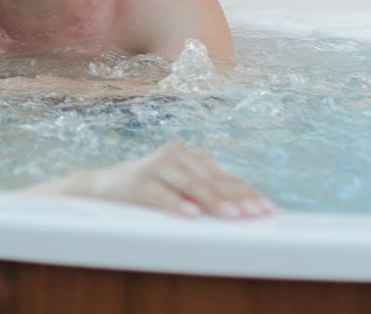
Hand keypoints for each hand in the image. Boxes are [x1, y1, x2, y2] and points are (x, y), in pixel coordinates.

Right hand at [30, 140, 274, 218]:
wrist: (103, 188)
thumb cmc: (150, 191)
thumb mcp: (180, 188)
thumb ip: (206, 190)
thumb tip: (246, 207)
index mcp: (188, 155)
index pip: (223, 175)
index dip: (245, 191)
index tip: (266, 209)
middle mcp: (174, 155)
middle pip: (210, 178)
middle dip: (236, 197)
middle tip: (256, 214)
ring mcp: (154, 166)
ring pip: (190, 184)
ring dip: (214, 201)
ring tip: (233, 215)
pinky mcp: (136, 181)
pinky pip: (160, 194)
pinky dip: (177, 204)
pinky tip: (192, 214)